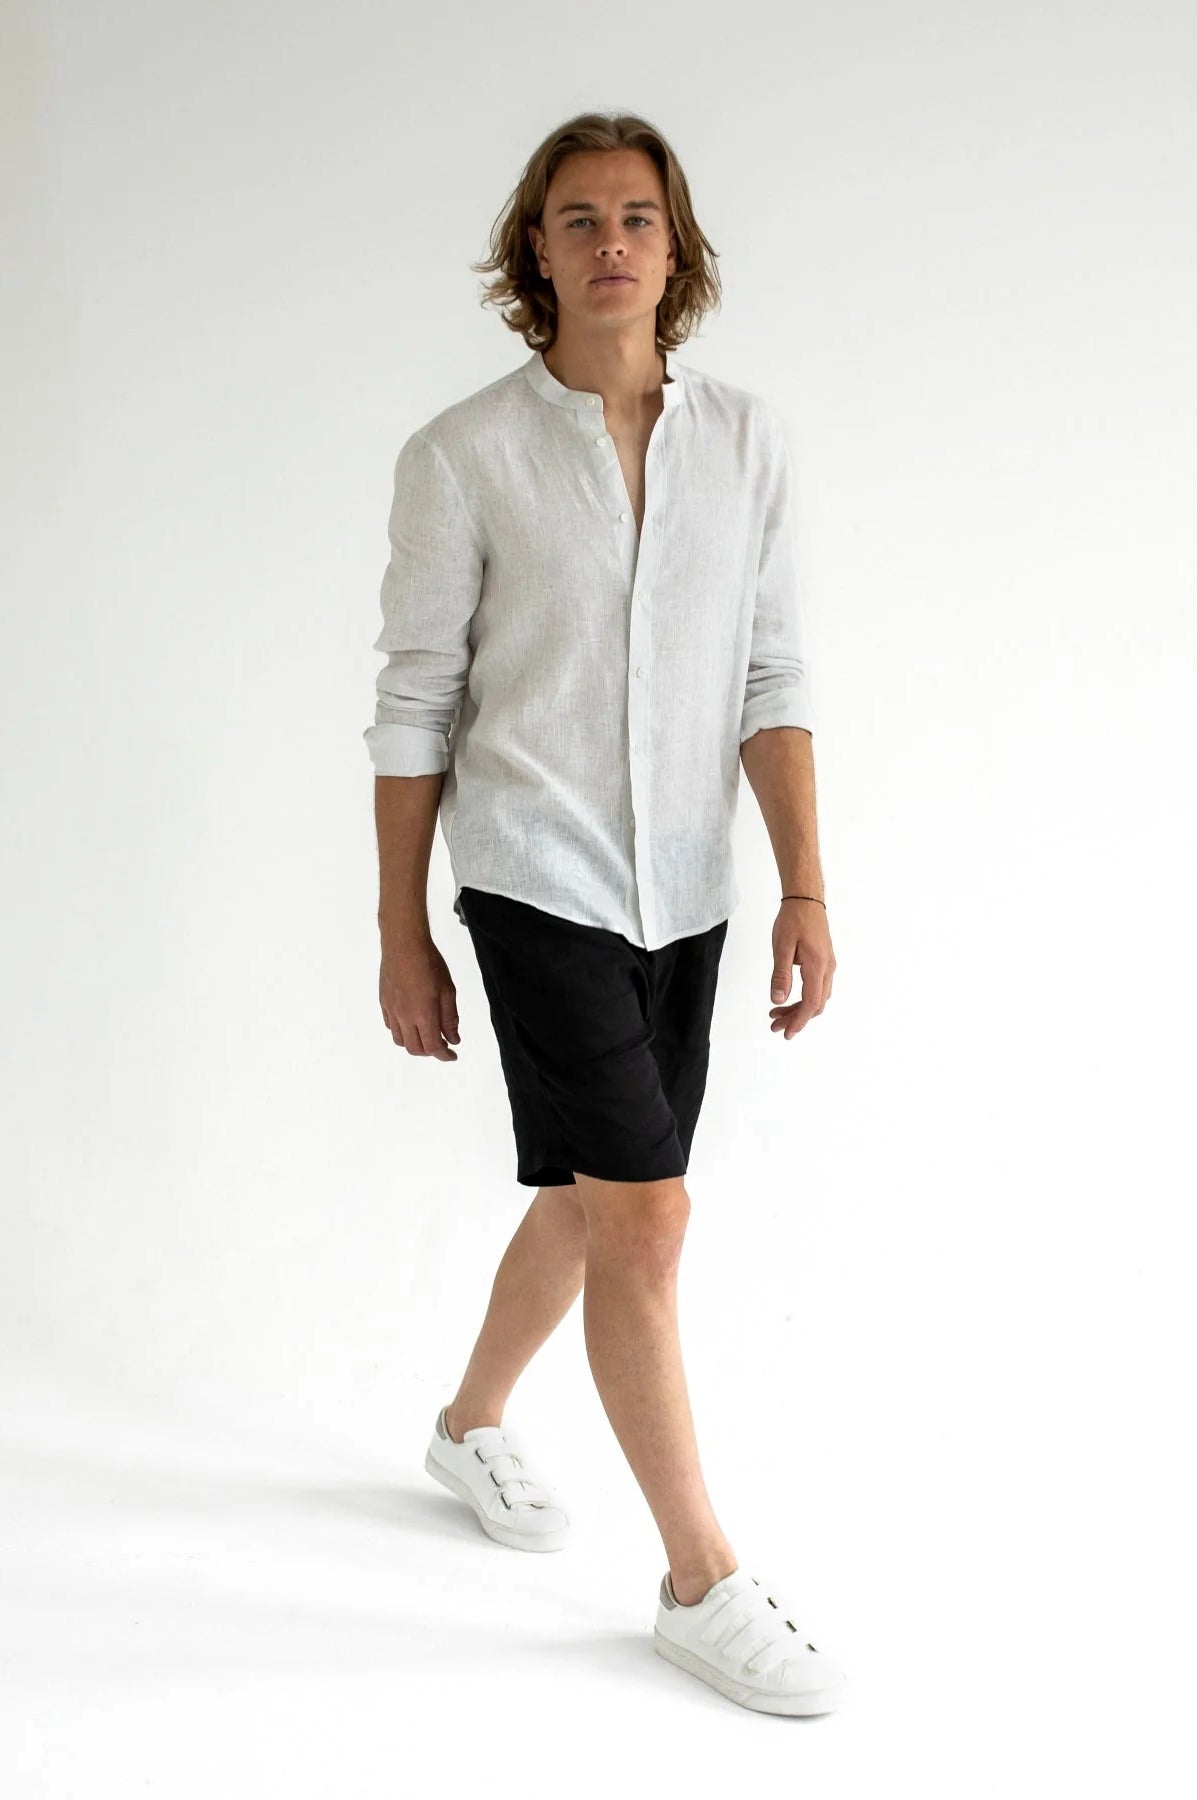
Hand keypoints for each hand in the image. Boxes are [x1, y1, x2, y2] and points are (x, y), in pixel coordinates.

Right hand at [379, 930, 460, 1061]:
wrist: (404, 944)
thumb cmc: (429, 963)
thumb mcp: (448, 990)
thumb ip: (450, 1018)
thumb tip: (453, 1039)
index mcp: (423, 1014)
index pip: (433, 1047)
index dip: (444, 1055)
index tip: (452, 1055)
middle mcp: (404, 1017)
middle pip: (415, 1049)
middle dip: (430, 1052)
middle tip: (442, 1045)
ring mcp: (391, 1011)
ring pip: (400, 1041)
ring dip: (415, 1043)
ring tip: (426, 1033)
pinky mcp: (383, 1003)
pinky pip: (390, 1027)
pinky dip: (402, 1032)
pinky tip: (411, 1022)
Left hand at [768, 899, 834, 1038]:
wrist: (806, 899)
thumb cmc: (793, 919)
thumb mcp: (782, 947)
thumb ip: (780, 975)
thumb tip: (778, 1000)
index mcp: (818, 966)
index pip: (811, 1003)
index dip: (799, 1020)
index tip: (786, 1033)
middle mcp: (827, 969)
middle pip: (816, 1004)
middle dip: (796, 1018)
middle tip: (774, 1025)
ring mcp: (828, 966)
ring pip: (817, 997)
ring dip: (798, 1009)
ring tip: (775, 1013)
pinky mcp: (824, 962)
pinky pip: (817, 988)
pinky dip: (803, 998)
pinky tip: (787, 998)